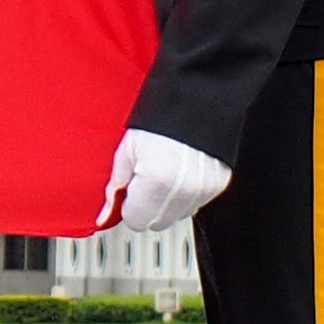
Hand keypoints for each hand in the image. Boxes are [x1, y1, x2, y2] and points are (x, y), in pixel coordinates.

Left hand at [93, 127, 231, 233]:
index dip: (129, 206)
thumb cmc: (159, 121)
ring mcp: (203, 190)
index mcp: (156, 181)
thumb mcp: (127, 151)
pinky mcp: (218, 186)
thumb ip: (115, 187)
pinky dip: (186, 194)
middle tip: (145, 179)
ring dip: (168, 202)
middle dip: (147, 206)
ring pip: (177, 215)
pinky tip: (181, 172)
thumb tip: (105, 216)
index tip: (129, 192)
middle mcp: (183, 191)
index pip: (136, 221)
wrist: (196, 101)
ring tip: (165, 172)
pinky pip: (195, 203)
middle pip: (157, 222)